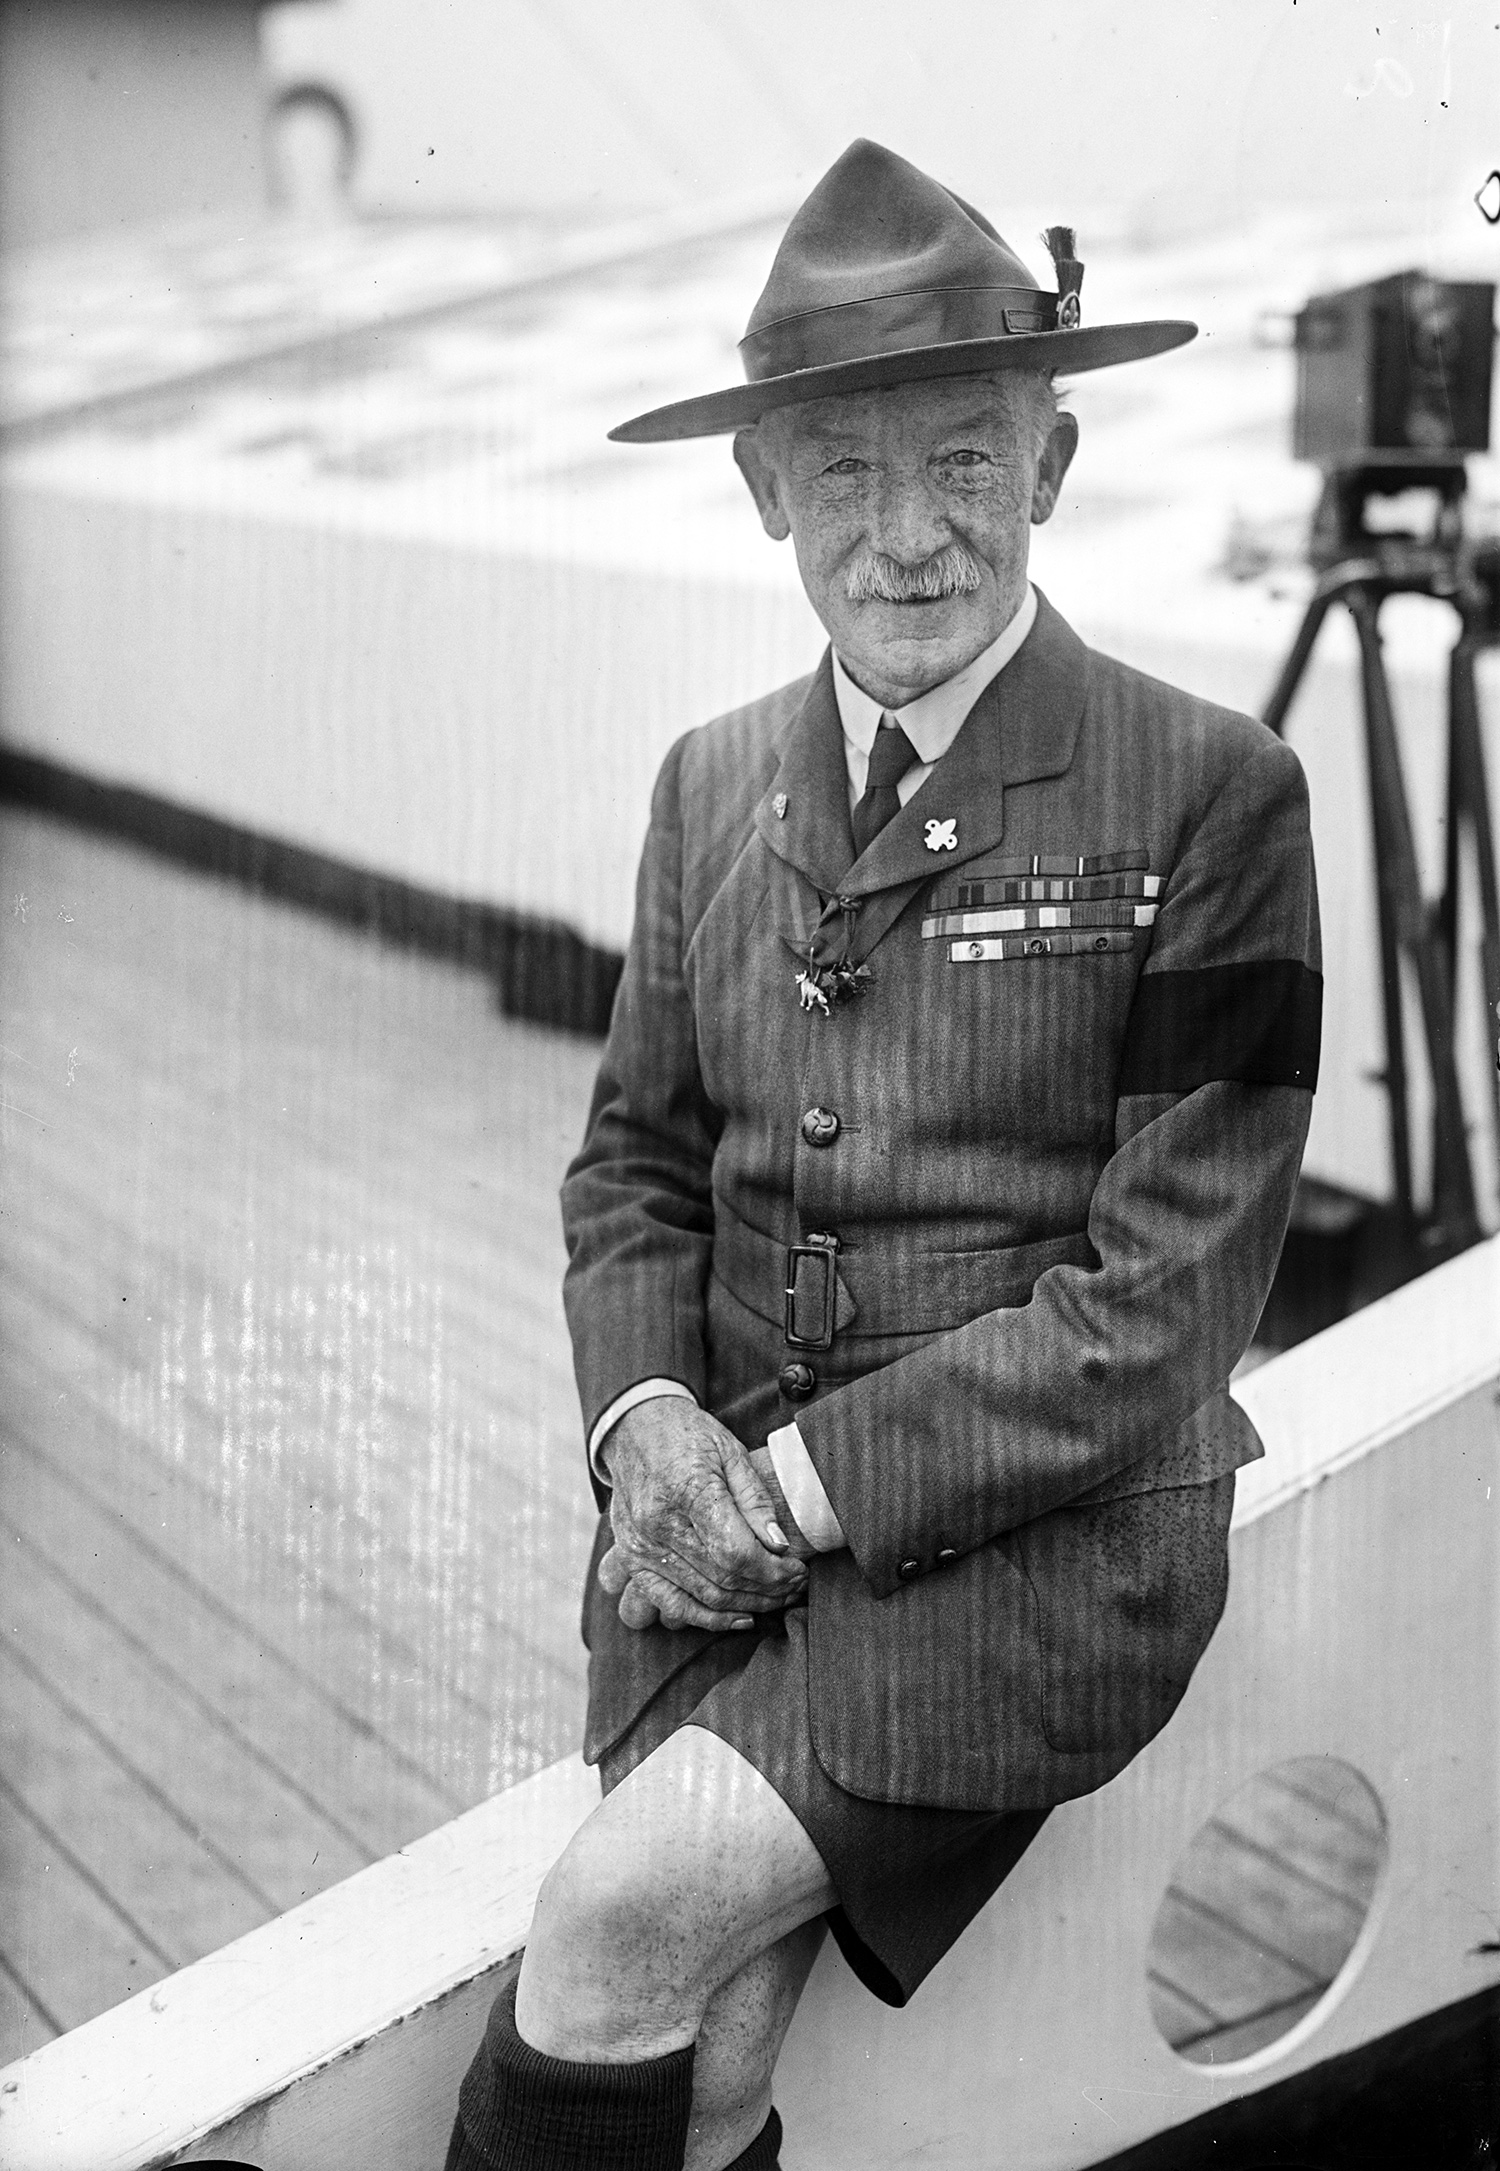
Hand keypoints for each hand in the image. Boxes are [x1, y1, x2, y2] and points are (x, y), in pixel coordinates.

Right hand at [599, 1399, 807, 1631]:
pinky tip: (739, 1617)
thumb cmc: (688, 1435)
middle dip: (768, 1589)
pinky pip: (670, 1603)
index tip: (798, 1569)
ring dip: (747, 1605)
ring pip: (703, 1596)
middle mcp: (657, 1524)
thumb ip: (756, 1500)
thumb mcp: (731, 1452)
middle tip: (796, 1584)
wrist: (633, 1428)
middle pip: (723, 1577)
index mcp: (686, 1490)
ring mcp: (640, 1546)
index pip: (736, 1551)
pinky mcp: (632, 1559)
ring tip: (777, 1598)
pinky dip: (707, 1618)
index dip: (773, 1570)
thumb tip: (779, 1545)